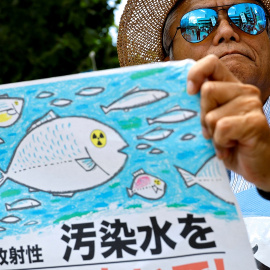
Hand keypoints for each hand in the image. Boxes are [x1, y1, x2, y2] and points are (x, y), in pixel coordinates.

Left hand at [187, 54, 269, 191]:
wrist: (254, 164)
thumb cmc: (228, 142)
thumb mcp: (210, 121)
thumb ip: (202, 105)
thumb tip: (183, 96)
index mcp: (230, 87)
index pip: (211, 63)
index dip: (196, 73)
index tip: (189, 92)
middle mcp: (242, 91)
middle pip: (207, 91)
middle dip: (202, 117)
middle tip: (212, 132)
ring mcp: (251, 105)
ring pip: (212, 115)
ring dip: (212, 134)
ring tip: (223, 141)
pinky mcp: (255, 122)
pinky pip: (222, 128)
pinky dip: (220, 143)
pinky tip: (230, 147)